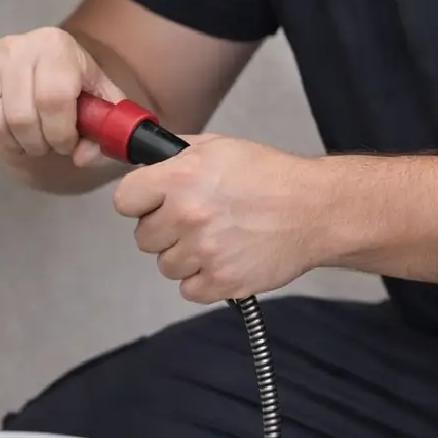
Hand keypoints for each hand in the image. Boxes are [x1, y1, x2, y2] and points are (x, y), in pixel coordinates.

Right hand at [0, 27, 124, 167]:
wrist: (46, 60)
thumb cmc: (74, 83)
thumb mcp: (100, 101)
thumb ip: (103, 130)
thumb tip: (81, 157)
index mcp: (57, 47)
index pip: (53, 100)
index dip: (59, 133)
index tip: (65, 145)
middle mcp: (19, 44)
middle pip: (20, 115)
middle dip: (35, 144)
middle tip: (44, 145)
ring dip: (10, 143)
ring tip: (24, 139)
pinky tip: (0, 129)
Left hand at [113, 134, 322, 302]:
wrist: (313, 210)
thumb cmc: (270, 176)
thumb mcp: (218, 147)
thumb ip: (176, 154)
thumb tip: (143, 160)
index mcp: (180, 177)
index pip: (124, 200)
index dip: (140, 201)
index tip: (153, 203)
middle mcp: (187, 215)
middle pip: (144, 237)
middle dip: (165, 230)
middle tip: (195, 220)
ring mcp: (204, 251)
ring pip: (166, 265)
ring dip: (185, 256)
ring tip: (216, 238)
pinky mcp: (221, 281)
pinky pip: (189, 289)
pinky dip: (203, 279)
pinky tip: (223, 258)